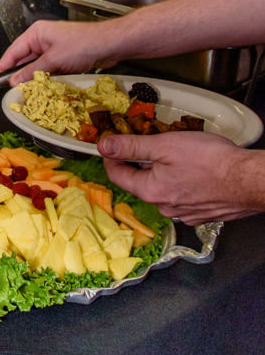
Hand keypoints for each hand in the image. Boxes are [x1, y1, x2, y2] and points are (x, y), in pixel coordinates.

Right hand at [0, 19, 119, 84]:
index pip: (14, 51)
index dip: (3, 65)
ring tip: (25, 90)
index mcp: (36, 33)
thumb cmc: (83, 45)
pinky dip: (45, 76)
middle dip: (18, 73)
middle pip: (24, 58)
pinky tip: (43, 86)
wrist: (110, 44)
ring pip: (37, 64)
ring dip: (33, 76)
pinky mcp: (63, 55)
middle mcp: (43, 38)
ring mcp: (54, 46)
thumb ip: (32, 72)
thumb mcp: (54, 60)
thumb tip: (15, 81)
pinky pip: (48, 67)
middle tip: (10, 89)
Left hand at [98, 131, 264, 224]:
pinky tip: (193, 168)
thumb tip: (104, 146)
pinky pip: (182, 195)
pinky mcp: (201, 213)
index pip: (117, 174)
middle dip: (140, 161)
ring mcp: (184, 213)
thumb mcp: (163, 145)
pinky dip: (181, 181)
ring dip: (163, 171)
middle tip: (150, 141)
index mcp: (150, 191)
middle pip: (139, 181)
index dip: (111, 154)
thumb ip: (131, 146)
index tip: (112, 142)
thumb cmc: (211, 161)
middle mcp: (165, 207)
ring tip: (176, 152)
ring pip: (162, 188)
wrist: (250, 180)